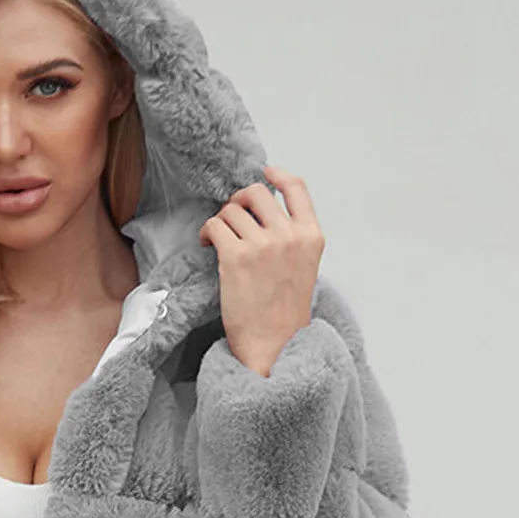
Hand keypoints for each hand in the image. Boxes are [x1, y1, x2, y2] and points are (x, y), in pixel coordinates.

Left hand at [197, 164, 323, 375]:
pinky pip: (215, 225)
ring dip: (221, 220)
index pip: (297, 188)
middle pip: (258, 192)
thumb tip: (265, 215)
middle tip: (232, 216)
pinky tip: (207, 244)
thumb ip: (292, 238)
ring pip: (232, 210)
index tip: (265, 173)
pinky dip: (207, 231)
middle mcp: (289, 236)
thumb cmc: (284, 313)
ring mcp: (262, 245)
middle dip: (239, 200)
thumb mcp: (303, 268)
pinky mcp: (236, 257)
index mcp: (311, 236)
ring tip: (218, 238)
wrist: (274, 344)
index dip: (277, 175)